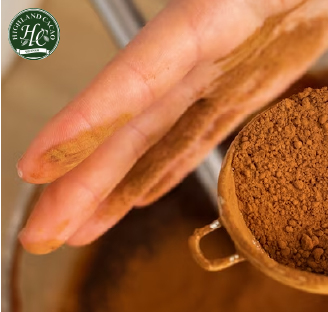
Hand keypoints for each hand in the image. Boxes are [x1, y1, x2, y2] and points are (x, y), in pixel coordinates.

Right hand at [17, 0, 327, 253]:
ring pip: (159, 138)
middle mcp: (204, 54)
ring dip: (115, 187)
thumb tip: (180, 48)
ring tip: (78, 230)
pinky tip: (139, 197)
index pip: (133, 79)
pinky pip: (200, 135)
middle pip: (133, 124)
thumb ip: (217, 12)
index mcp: (208, 18)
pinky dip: (166, 168)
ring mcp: (224, 74)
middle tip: (44, 233)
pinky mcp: (249, 89)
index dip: (83, 125)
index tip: (38, 167)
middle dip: (84, 180)